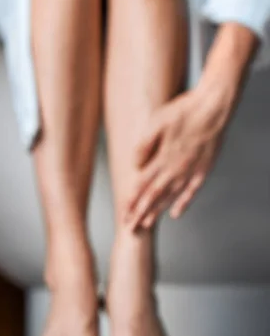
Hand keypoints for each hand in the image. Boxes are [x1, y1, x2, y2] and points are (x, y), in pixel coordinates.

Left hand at [125, 86, 228, 229]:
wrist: (214, 107)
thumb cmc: (183, 110)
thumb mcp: (156, 122)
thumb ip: (144, 146)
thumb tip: (135, 166)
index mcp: (161, 158)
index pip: (141, 185)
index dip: (131, 201)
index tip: (123, 214)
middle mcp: (174, 169)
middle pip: (153, 196)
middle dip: (140, 213)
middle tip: (130, 228)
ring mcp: (190, 171)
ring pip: (170, 197)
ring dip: (157, 211)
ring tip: (147, 224)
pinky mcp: (203, 170)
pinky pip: (191, 192)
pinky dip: (183, 204)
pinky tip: (175, 214)